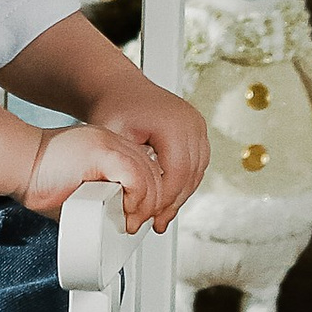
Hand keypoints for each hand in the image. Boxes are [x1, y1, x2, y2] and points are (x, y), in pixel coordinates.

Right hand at [19, 119, 161, 230]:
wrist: (15, 163)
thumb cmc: (34, 178)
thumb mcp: (74, 193)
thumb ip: (96, 201)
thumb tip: (108, 225)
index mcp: (106, 147)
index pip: (145, 168)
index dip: (148, 195)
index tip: (138, 216)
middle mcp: (111, 140)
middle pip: (153, 171)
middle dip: (151, 203)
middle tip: (136, 224)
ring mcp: (107, 143)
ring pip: (149, 174)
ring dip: (145, 205)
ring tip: (130, 222)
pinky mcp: (101, 151)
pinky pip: (135, 175)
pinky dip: (136, 197)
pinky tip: (125, 211)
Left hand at [93, 81, 209, 227]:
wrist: (118, 87)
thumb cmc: (113, 108)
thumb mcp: (113, 139)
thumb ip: (125, 169)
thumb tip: (133, 204)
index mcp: (174, 123)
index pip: (178, 172)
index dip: (163, 199)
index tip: (147, 217)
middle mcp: (191, 122)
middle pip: (191, 175)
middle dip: (172, 203)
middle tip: (154, 224)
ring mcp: (197, 125)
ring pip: (197, 172)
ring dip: (179, 196)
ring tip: (160, 217)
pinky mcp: (197, 130)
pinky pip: (196, 164)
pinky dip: (183, 183)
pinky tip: (167, 198)